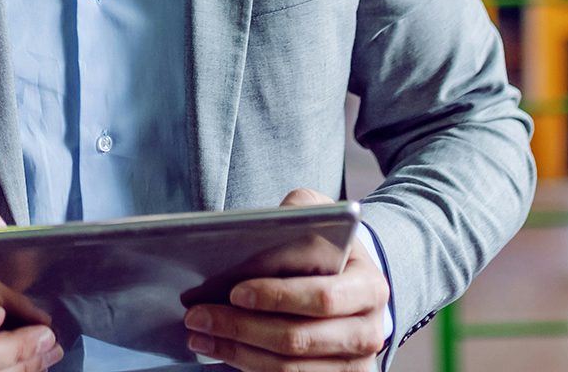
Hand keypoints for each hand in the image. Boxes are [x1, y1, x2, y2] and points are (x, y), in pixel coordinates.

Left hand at [181, 189, 389, 371]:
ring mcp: (354, 362)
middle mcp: (368, 330)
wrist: (350, 280)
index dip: (277, 296)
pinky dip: (247, 365)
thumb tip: (266, 226)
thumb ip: (296, 212)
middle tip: (198, 316)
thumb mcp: (317, 215)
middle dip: (242, 327)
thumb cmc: (327, 247)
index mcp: (369, 287)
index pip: (321, 296)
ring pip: (289, 365)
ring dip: (236, 351)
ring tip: (199, 334)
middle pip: (299, 337)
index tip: (234, 291)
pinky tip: (219, 349)